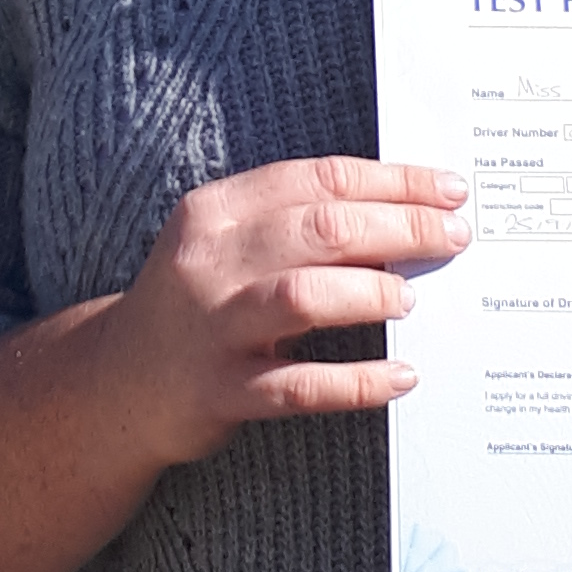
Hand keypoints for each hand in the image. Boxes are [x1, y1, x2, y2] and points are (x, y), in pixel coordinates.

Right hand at [0, 154, 468, 571]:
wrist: (118, 384)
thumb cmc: (197, 305)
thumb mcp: (225, 245)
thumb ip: (295, 224)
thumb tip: (407, 214)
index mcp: (213, 212)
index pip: (315, 180)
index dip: (391, 181)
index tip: (449, 190)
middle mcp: (207, 264)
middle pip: (319, 230)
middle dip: (400, 230)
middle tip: (454, 238)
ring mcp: (209, 330)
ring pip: (302, 298)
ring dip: (370, 294)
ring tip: (412, 299)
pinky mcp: (217, 392)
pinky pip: (297, 386)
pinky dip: (357, 381)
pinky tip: (402, 376)